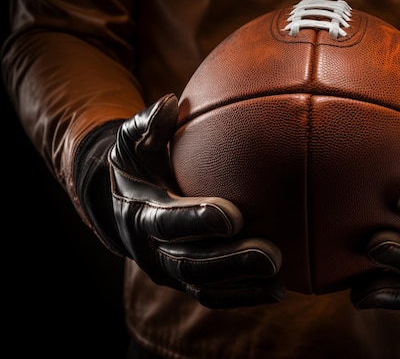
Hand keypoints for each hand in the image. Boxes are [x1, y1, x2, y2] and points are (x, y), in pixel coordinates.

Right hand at [76, 94, 283, 308]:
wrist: (119, 204)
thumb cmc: (137, 164)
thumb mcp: (133, 141)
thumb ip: (148, 124)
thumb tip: (169, 103)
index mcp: (139, 213)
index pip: (166, 222)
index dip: (197, 221)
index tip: (233, 216)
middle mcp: (151, 249)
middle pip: (190, 263)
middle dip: (231, 262)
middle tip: (271, 255)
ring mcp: (168, 269)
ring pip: (203, 285)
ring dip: (242, 285)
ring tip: (280, 281)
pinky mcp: (185, 279)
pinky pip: (214, 294)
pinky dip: (243, 295)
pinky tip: (280, 289)